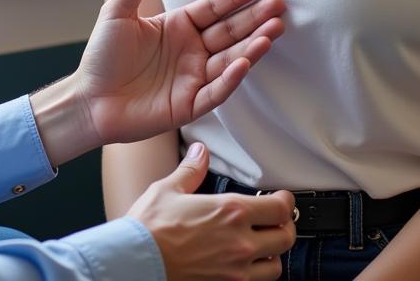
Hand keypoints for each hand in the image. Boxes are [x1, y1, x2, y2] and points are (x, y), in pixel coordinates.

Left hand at [77, 0, 284, 145]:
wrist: (89, 100)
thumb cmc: (101, 56)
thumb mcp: (117, 13)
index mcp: (176, 26)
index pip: (212, 9)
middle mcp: (190, 51)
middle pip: (229, 32)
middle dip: (254, 19)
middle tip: (279, 7)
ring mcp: (192, 78)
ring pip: (230, 60)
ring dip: (252, 47)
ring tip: (273, 31)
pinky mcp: (189, 105)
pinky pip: (216, 90)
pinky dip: (232, 78)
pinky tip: (246, 62)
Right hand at [128, 143, 294, 279]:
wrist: (134, 262)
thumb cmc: (148, 228)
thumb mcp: (168, 189)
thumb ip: (191, 169)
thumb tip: (200, 151)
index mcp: (230, 212)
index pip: (279, 208)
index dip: (286, 201)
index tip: (282, 198)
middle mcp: (239, 243)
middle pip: (286, 238)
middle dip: (285, 226)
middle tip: (277, 220)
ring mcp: (234, 271)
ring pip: (275, 267)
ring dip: (272, 254)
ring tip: (261, 245)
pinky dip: (254, 274)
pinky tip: (242, 264)